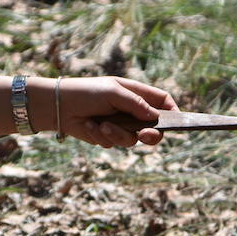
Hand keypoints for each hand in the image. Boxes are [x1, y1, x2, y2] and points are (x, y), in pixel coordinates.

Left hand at [58, 76, 177, 147]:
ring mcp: (121, 125)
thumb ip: (135, 104)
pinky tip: (90, 126)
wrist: (60, 106)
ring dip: (117, 134)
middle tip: (143, 136)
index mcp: (136, 94)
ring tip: (102, 125)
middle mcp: (131, 111)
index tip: (176, 122)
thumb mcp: (113, 92)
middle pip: (154, 128)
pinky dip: (101, 136)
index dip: (172, 111)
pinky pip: (113, 143)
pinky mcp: (108, 136)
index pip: (162, 102)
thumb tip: (155, 117)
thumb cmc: (87, 92)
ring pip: (132, 140)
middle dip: (150, 135)